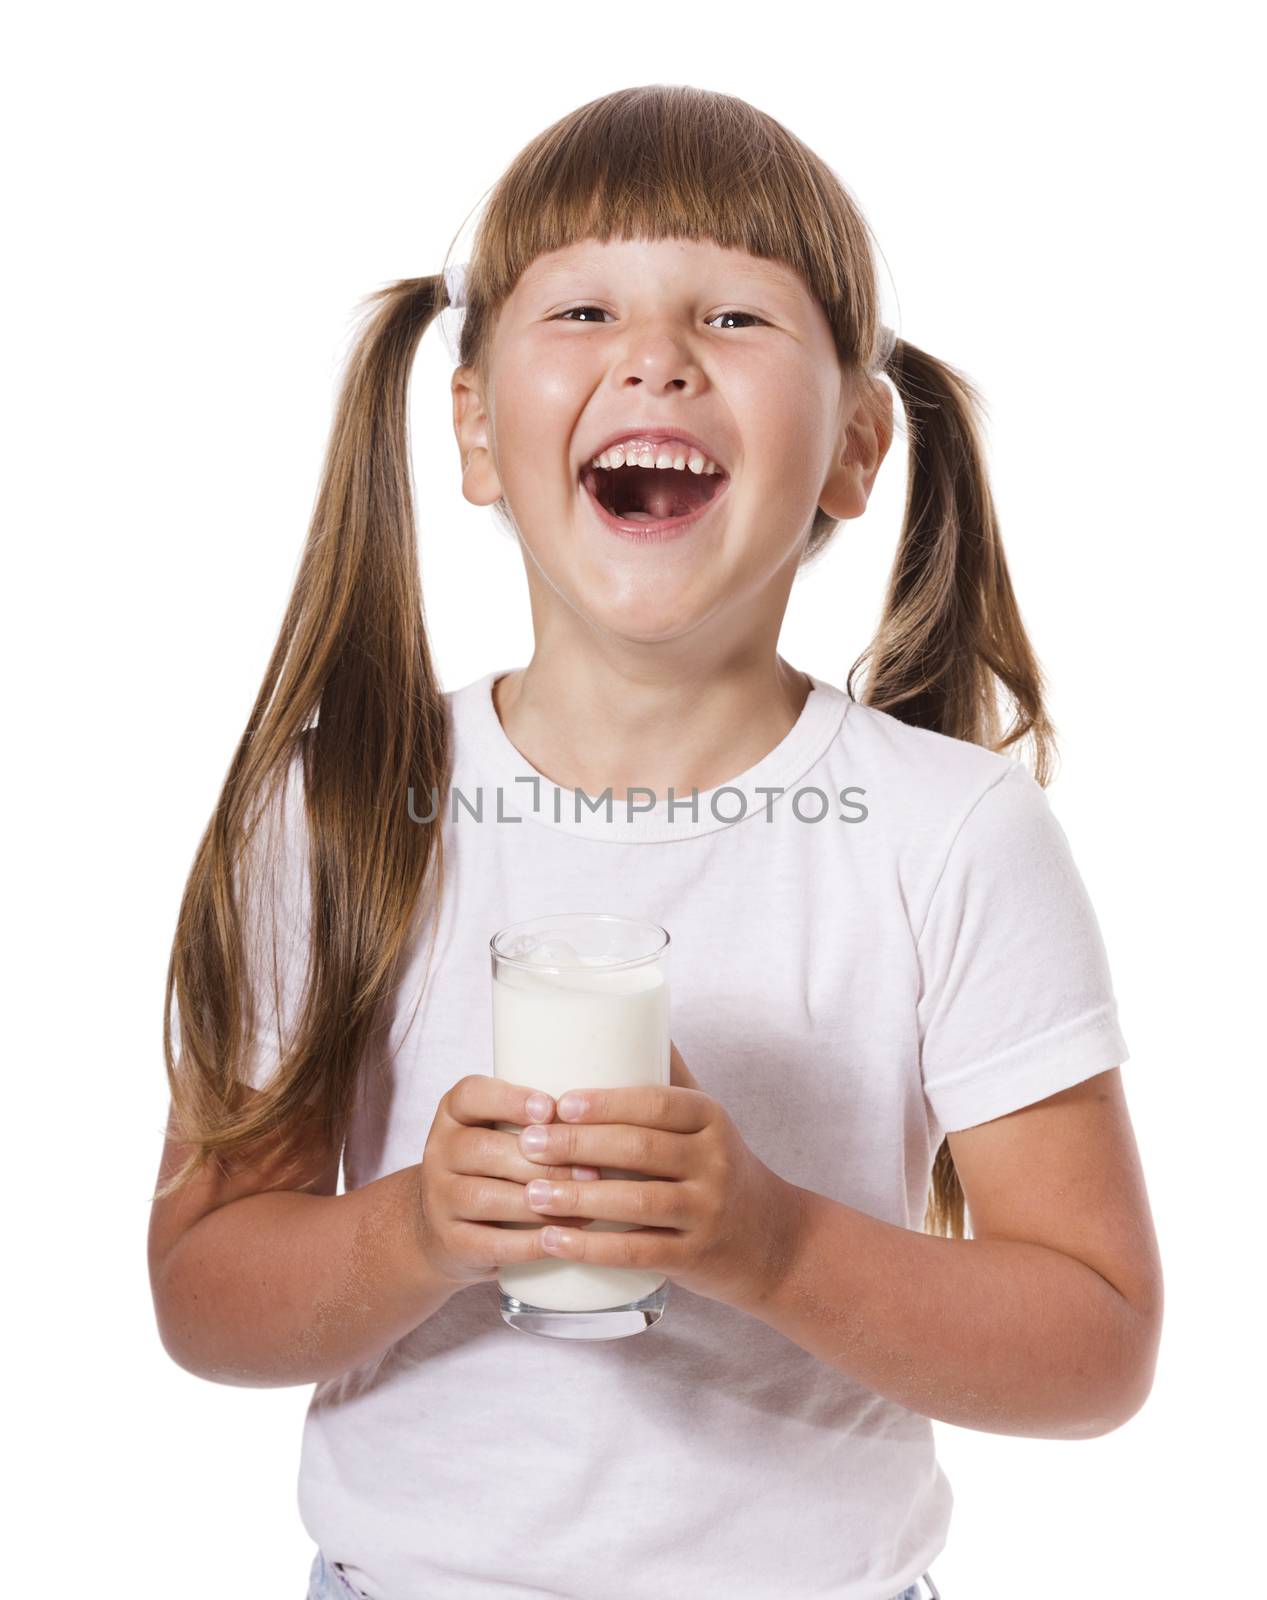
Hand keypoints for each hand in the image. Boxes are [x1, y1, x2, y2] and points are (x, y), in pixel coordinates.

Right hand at [414, 1075, 603, 1289]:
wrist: (447, 1228)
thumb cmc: (497, 1168)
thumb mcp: (503, 1131)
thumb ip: (541, 1119)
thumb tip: (615, 1110)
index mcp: (454, 1113)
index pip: (471, 1094)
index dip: (510, 1100)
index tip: (550, 1109)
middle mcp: (439, 1150)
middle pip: (483, 1149)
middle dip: (543, 1161)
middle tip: (593, 1171)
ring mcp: (440, 1199)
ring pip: (486, 1197)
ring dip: (541, 1202)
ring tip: (587, 1206)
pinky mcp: (451, 1242)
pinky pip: (491, 1243)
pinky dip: (530, 1243)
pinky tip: (562, 1240)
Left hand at [517, 1041, 806, 1311]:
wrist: (773, 1239)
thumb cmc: (719, 1165)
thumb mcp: (706, 1117)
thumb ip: (668, 1074)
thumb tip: (625, 1012)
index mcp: (711, 1117)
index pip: (657, 1103)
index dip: (606, 1102)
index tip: (559, 1103)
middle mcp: (715, 1161)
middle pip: (640, 1148)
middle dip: (577, 1146)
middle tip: (528, 1144)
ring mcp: (707, 1211)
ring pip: (636, 1203)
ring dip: (578, 1198)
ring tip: (530, 1193)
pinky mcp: (695, 1256)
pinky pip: (638, 1252)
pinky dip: (592, 1248)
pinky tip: (552, 1241)